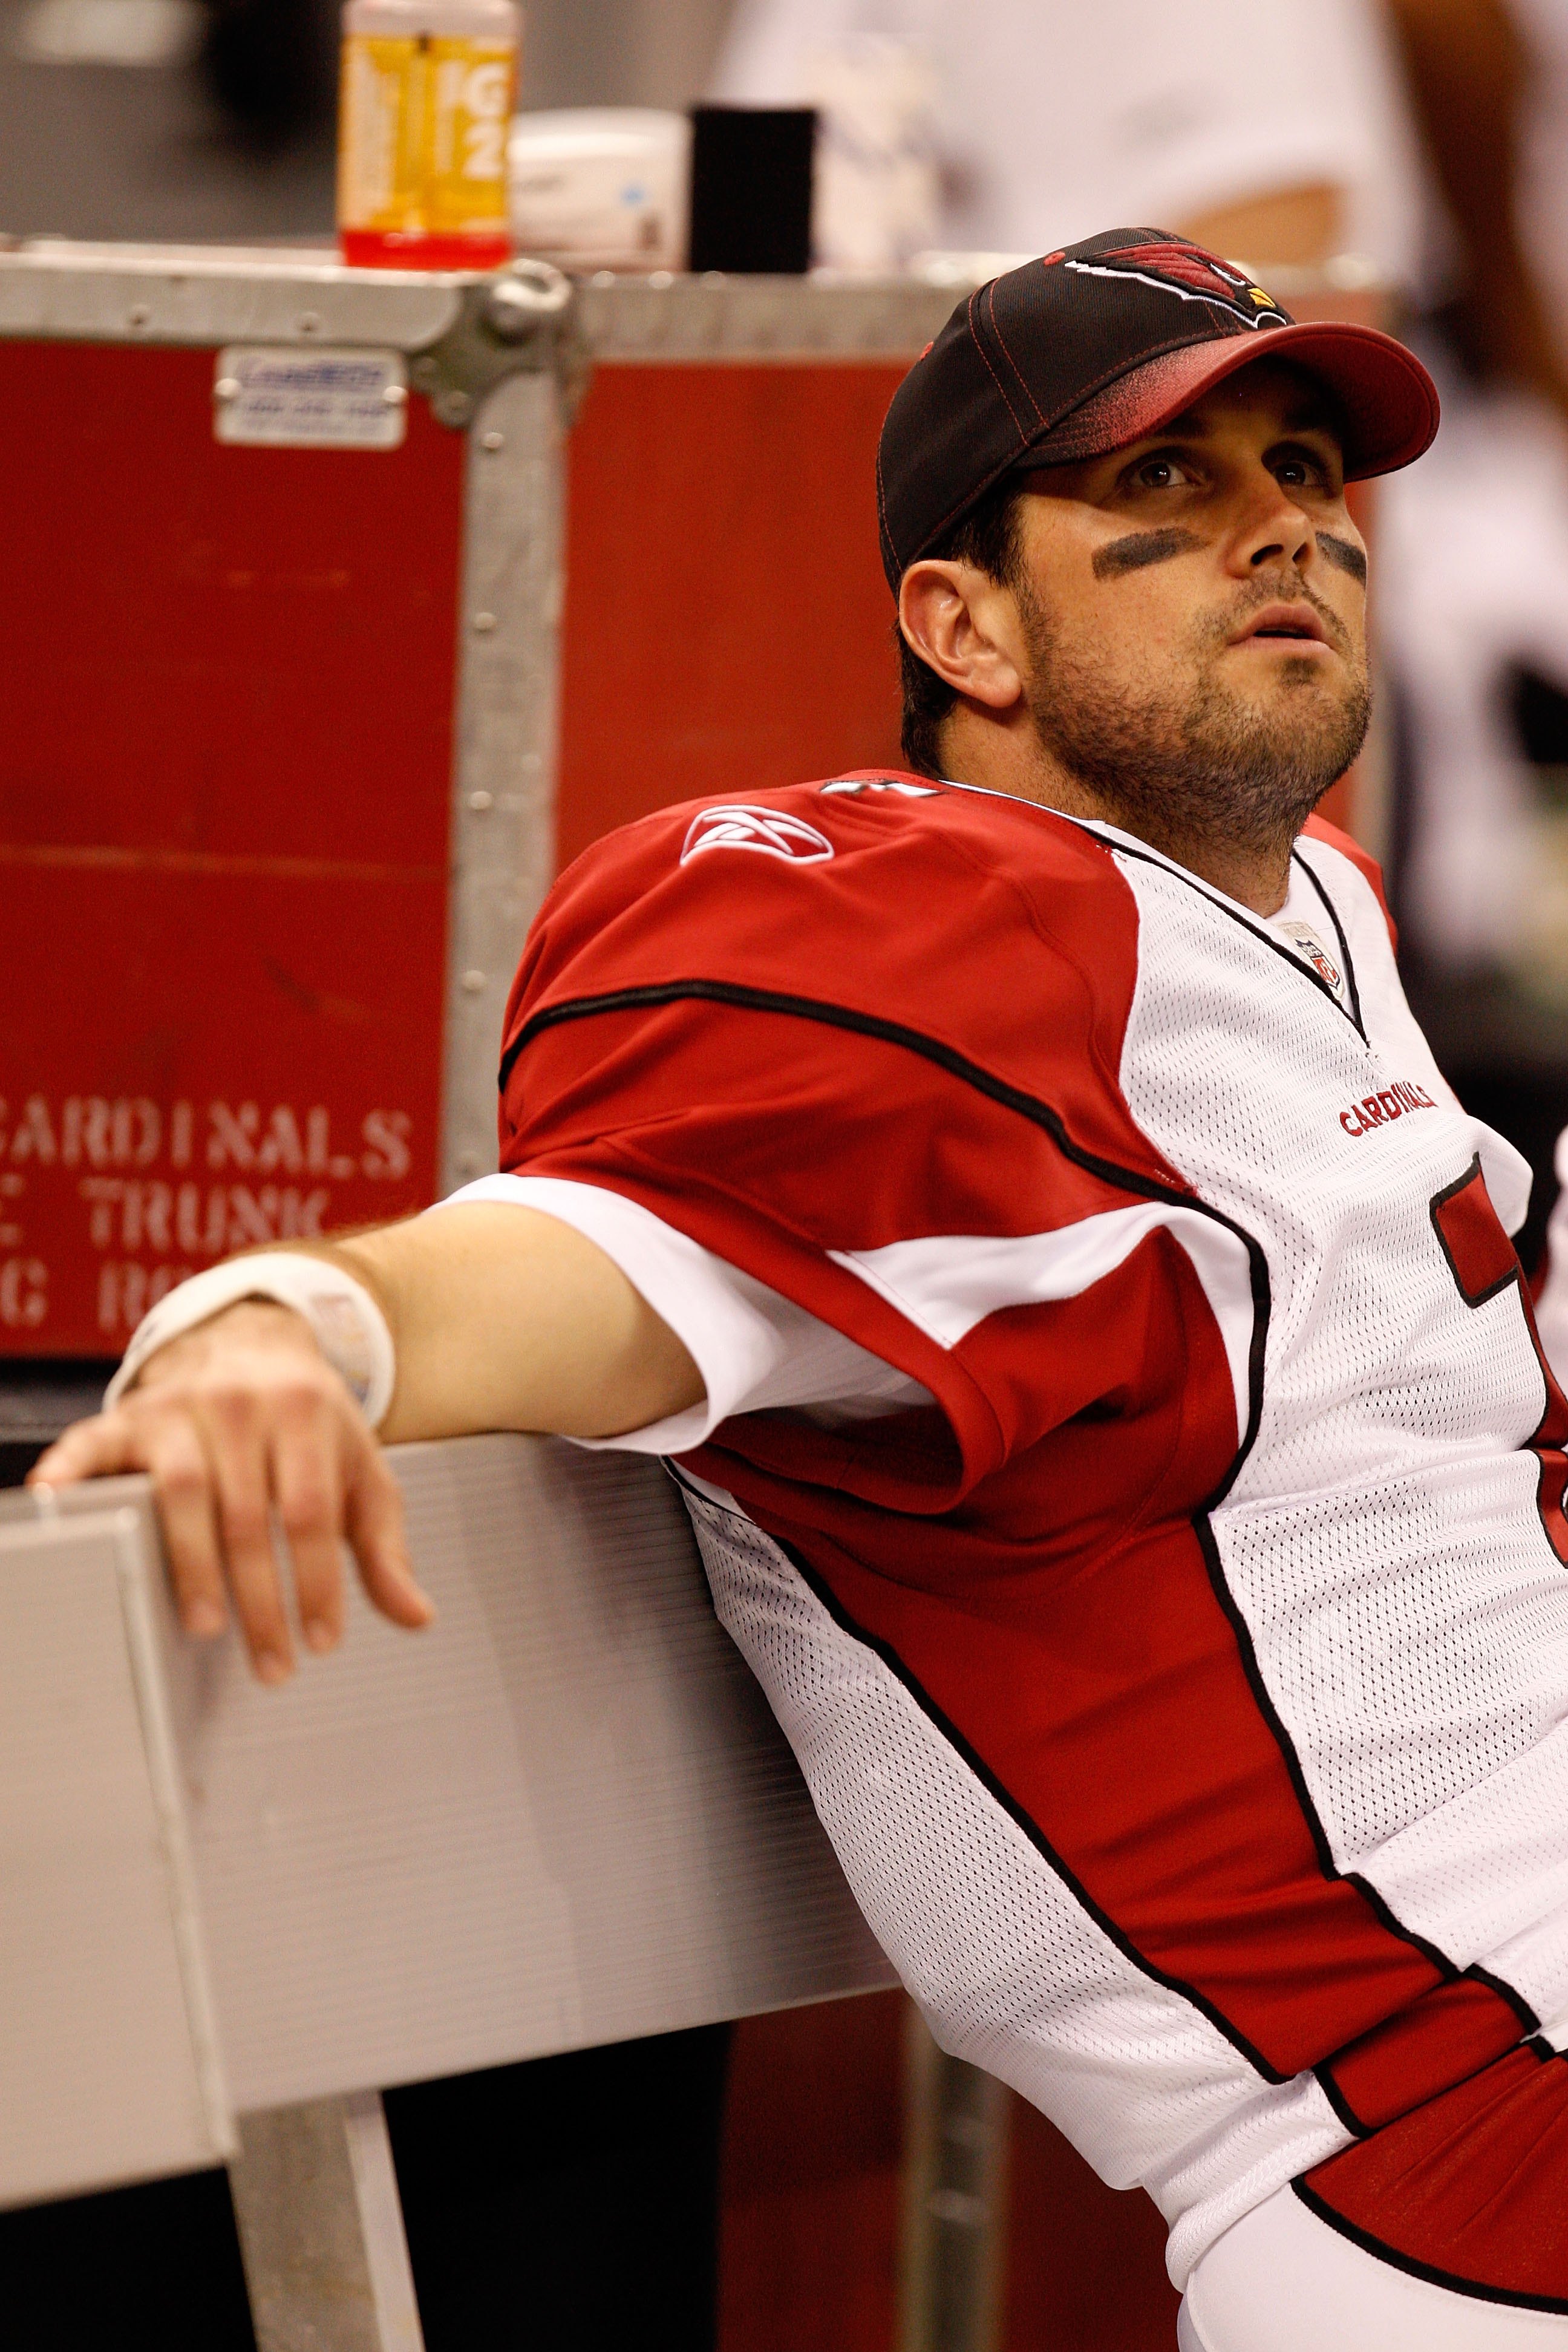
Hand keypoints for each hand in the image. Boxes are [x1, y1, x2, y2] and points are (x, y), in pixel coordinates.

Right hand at [28, 1300, 433, 1682]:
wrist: (252, 1342)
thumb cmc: (310, 1420)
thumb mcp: (360, 1471)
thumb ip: (385, 1545)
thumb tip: (416, 1615)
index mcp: (306, 1413)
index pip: (311, 1512)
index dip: (316, 1582)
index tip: (320, 1641)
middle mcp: (241, 1406)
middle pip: (248, 1517)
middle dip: (260, 1600)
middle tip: (270, 1662)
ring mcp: (179, 1408)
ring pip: (181, 1495)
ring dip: (193, 1567)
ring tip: (208, 1624)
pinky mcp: (129, 1417)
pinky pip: (94, 1446)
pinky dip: (72, 1476)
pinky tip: (61, 1508)